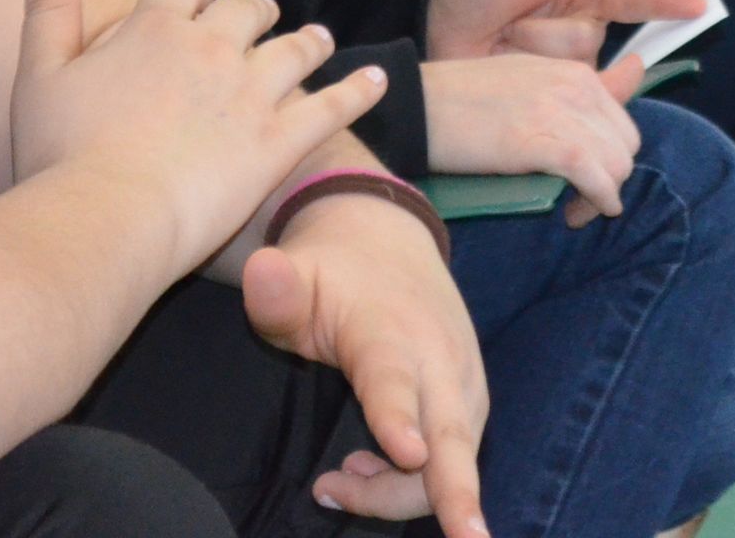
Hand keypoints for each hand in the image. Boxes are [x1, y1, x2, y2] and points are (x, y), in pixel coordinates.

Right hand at [11, 0, 379, 281]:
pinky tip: (378, 81)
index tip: (195, 0)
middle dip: (253, 11)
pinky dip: (358, 90)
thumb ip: (45, 10)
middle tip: (263, 16)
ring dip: (308, 40)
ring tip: (320, 40)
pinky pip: (332, 106)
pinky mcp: (280, 141)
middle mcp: (211, 48)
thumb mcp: (39, 74)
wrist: (106, 216)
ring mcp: (251, 92)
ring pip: (293, 49)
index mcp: (154, 29)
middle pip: (243, 11)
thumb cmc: (61, 156)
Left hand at [245, 199, 490, 537]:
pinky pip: (454, 459)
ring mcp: (464, 385)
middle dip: (460, 494)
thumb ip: (274, 290)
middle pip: (452, 440)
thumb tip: (263, 273)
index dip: (398, 419)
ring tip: (333, 482)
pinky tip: (365, 471)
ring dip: (400, 494)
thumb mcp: (294, 274)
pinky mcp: (472, 402)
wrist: (391, 238)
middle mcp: (440, 362)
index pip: (393, 381)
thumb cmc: (332, 271)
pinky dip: (416, 484)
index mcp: (391, 332)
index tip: (408, 453)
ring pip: (451, 463)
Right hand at [422, 52, 644, 218]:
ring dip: (602, 196)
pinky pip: (595, 177)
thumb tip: (637, 69)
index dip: (611, 157)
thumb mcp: (532, 78)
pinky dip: (597, 200)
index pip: (622, 124)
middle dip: (611, 178)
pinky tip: (579, 212)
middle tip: (580, 199)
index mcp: (576, 71)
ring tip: (573, 210)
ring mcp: (561, 112)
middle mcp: (577, 87)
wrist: (417, 104)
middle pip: (625, 147)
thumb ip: (586, 84)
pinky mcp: (543, 142)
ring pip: (616, 166)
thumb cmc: (465, 96)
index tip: (589, 177)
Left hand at [426, 0, 712, 62]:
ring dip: (547, 36)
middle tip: (699, 7)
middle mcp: (587, 4)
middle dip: (665, 3)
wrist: (441, 44)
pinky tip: (548, 68)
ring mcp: (578, 44)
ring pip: (589, 41)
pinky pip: (586, 78)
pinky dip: (567, 72)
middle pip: (635, 3)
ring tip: (511, 32)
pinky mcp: (569, 79)